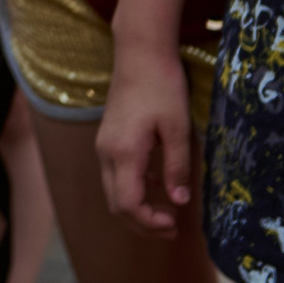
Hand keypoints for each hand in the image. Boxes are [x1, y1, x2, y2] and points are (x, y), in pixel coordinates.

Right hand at [93, 46, 195, 236]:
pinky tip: (158, 185)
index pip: (128, 204)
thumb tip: (179, 201)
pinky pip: (115, 175)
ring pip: (113, 191)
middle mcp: (106, 153)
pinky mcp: (108, 139)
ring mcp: (104, 146)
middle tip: (172, 228)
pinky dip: (133, 189)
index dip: (149, 223)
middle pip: (116, 204)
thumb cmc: (162, 86)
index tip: (175, 224)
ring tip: (166, 214)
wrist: (139, 53)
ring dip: (137, 208)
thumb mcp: (177, 128)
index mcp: (123, 153)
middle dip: (142, 223)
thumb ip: (177, 167)